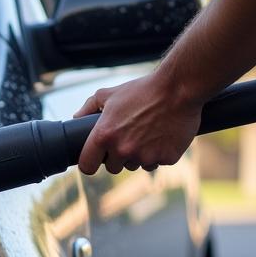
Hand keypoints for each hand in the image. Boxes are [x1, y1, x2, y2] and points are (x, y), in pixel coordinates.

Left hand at [73, 72, 201, 174]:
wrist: (179, 88)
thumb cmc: (142, 90)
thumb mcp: (109, 93)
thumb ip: (89, 107)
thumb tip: (76, 118)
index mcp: (104, 136)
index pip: (87, 166)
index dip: (91, 162)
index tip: (96, 158)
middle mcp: (123, 150)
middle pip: (113, 168)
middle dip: (117, 156)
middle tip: (127, 137)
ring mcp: (145, 156)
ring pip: (135, 165)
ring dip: (138, 155)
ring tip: (147, 133)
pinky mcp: (166, 158)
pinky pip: (157, 163)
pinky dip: (159, 153)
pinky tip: (162, 136)